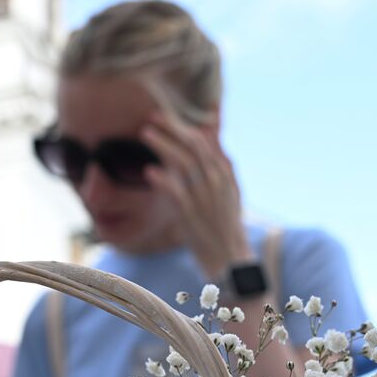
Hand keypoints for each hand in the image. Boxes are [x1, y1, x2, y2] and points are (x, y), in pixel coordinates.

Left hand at [140, 110, 251, 280]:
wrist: (230, 259)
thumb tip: (210, 134)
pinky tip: (149, 172)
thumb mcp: (230, 192)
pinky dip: (163, 179)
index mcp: (224, 174)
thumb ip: (220, 163)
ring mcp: (204, 197)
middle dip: (171, 127)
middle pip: (193, 145)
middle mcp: (215, 181)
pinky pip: (176, 191)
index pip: (203, 141)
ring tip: (145, 134)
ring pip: (183, 162)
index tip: (164, 116)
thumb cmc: (225, 226)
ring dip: (163, 145)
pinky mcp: (191, 214)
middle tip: (151, 116)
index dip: (182, 126)